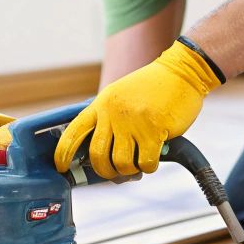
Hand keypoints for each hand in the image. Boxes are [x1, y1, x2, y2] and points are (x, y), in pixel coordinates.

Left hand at [54, 39, 221, 178]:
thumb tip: (102, 155)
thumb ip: (108, 118)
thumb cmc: (153, 87)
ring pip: (121, 163)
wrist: (182, 71)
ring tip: (138, 163)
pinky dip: (149, 167)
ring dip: (130, 170)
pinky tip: (153, 158)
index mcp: (102, 104)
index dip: (63, 153)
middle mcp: (113, 114)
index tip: (61, 167)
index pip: (74, 132)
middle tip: (115, 172)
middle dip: (105, 171)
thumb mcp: (120, 95)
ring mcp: (133, 123)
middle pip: (97, 155)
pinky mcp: (154, 131)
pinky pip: (145, 163)